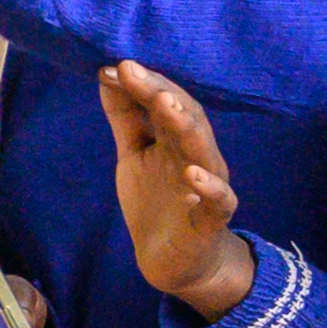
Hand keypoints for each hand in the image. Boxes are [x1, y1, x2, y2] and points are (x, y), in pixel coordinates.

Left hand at [99, 62, 258, 321]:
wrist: (171, 260)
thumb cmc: (156, 199)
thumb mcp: (134, 154)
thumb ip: (125, 118)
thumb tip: (108, 73)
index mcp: (175, 138)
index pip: (164, 101)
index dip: (140, 84)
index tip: (112, 67)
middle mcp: (194, 155)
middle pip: (183, 117)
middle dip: (159, 92)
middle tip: (132, 69)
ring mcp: (206, 186)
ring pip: (202, 150)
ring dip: (184, 126)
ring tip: (166, 103)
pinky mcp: (212, 220)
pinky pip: (218, 201)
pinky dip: (209, 187)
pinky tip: (194, 174)